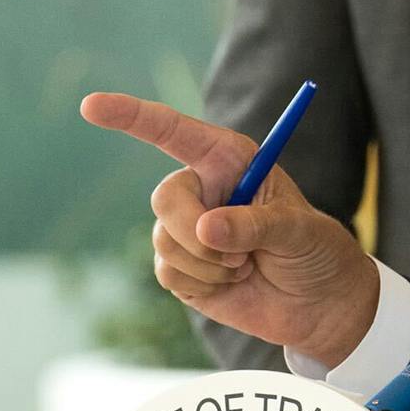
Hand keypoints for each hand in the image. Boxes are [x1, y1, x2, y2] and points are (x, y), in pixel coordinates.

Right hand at [80, 92, 380, 364]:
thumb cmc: (316, 251)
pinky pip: (168, 272)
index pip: (171, 130)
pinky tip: (233, 281)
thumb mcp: (298, 230)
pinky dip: (204, 282)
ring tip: (247, 264)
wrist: (319, 304)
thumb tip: (205, 228)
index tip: (90, 106)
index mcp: (229, 159)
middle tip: (238, 253)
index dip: (130, 115)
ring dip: (210, 262)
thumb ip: (255, 224)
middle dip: (194, 230)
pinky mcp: (181, 268)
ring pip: (164, 241)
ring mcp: (187, 229)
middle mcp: (203, 188)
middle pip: (165, 198)